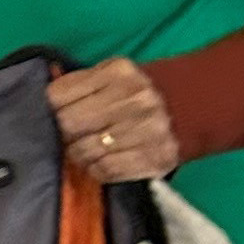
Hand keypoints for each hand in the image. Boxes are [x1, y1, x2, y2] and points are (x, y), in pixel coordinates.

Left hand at [48, 57, 179, 182]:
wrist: (197, 103)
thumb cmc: (142, 87)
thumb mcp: (114, 72)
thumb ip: (82, 83)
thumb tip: (46, 100)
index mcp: (118, 73)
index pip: (61, 95)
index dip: (51, 107)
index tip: (53, 113)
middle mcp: (134, 101)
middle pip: (71, 124)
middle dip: (62, 132)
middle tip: (65, 135)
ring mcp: (147, 132)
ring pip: (86, 151)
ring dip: (76, 153)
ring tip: (79, 149)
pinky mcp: (156, 160)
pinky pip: (107, 171)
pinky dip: (95, 169)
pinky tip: (96, 162)